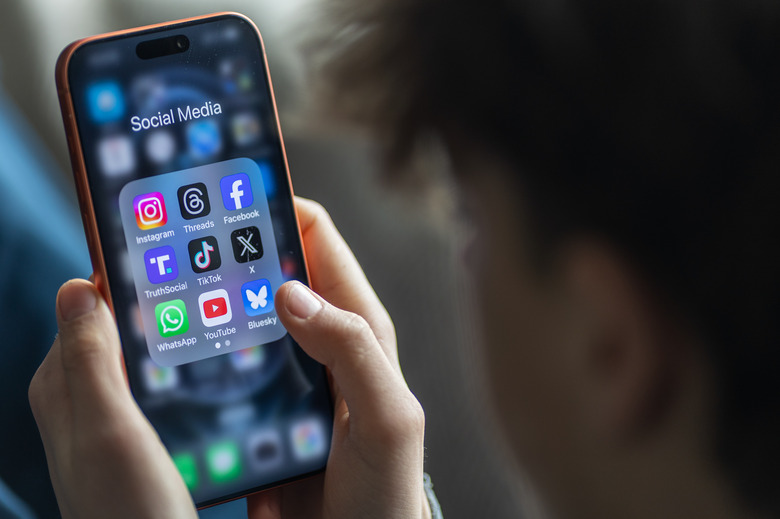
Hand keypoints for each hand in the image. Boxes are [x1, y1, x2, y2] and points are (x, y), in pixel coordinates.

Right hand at [29, 197, 427, 518]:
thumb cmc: (386, 486)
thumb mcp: (388, 416)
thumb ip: (352, 349)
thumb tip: (290, 290)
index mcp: (355, 324)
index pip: (315, 239)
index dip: (274, 204)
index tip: (225, 186)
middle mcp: (317, 336)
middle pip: (264, 268)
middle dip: (223, 244)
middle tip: (171, 233)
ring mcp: (282, 368)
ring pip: (233, 311)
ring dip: (200, 295)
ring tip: (152, 283)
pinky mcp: (253, 403)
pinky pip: (217, 360)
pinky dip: (192, 347)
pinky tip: (158, 348)